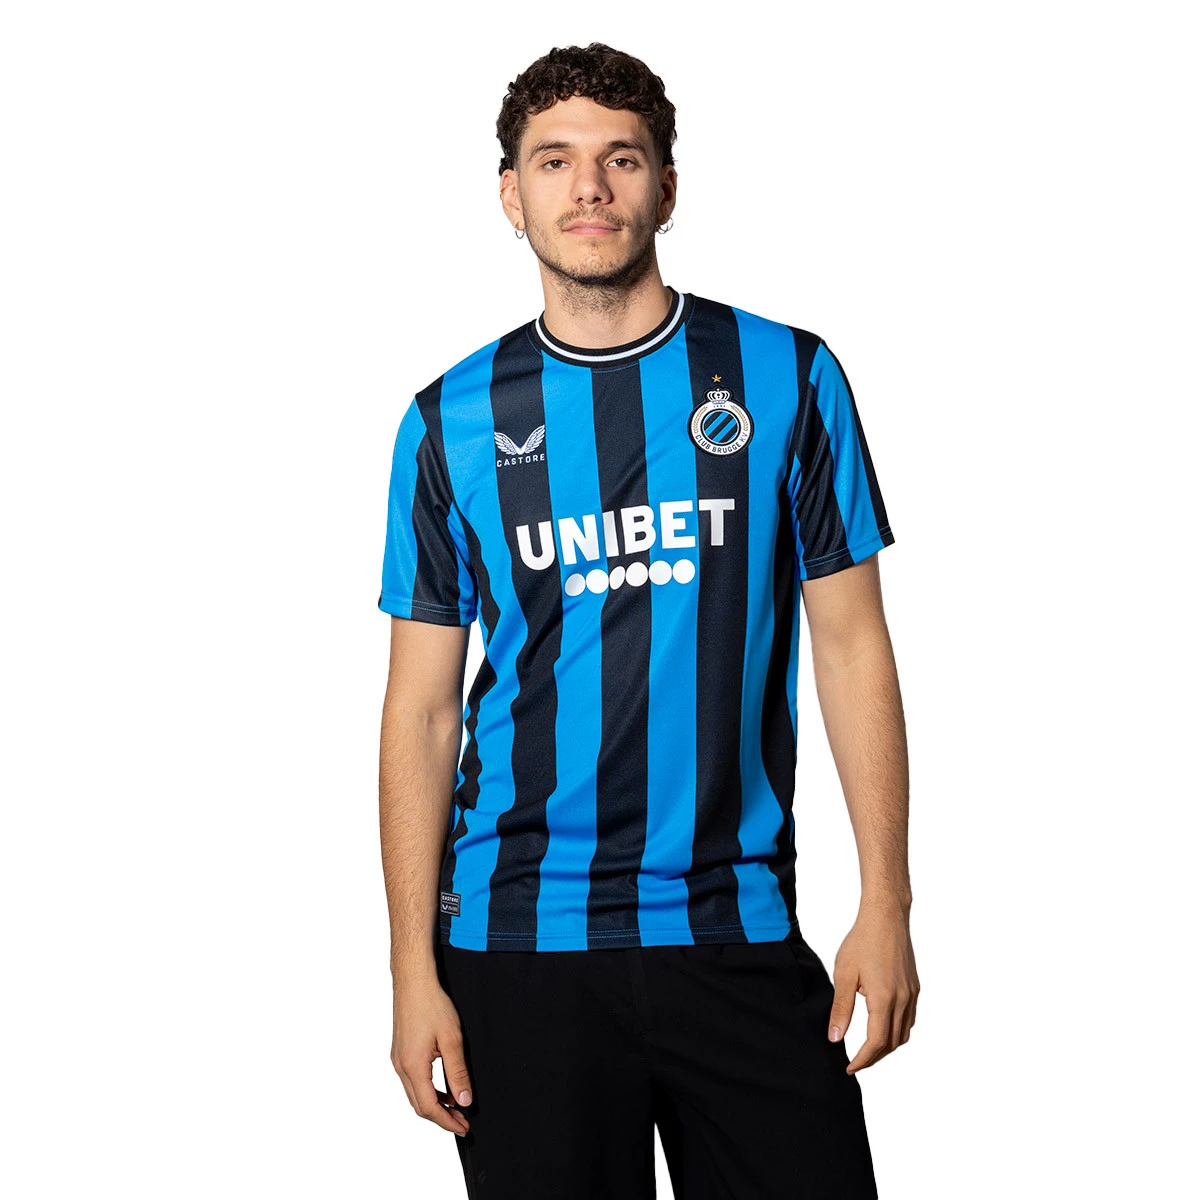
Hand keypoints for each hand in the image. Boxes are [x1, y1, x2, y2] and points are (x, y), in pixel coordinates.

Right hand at [391, 974, 474, 1135]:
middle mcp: (401, 1066)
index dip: (447, 1121)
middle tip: (463, 1122)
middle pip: (419, 1105)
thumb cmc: (432, 1005)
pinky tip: (444, 1088)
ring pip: (415, 1094)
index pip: (429, 1107)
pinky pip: (413, 1081)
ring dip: (435, 1104)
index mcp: (412, 1066)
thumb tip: (465, 1100)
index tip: (464, 1127)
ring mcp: (398, 1060)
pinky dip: (428, 1090)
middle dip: (442, 1117)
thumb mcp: (452, 1039)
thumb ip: (458, 1072)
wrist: (413, 982)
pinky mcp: (400, 1052)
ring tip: (457, 1108)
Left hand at [828, 903, 919, 1074]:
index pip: (876, 1042)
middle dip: (874, 1057)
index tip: (849, 1068)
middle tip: (855, 1062)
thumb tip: (835, 1037)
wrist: (886, 917)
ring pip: (904, 1033)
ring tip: (867, 1049)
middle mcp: (903, 1000)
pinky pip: (909, 1019)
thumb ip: (841, 1008)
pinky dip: (897, 1031)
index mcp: (884, 999)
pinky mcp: (914, 987)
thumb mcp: (844, 974)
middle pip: (892, 1043)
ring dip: (887, 1046)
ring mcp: (912, 994)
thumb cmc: (862, 941)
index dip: (863, 1059)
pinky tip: (882, 1027)